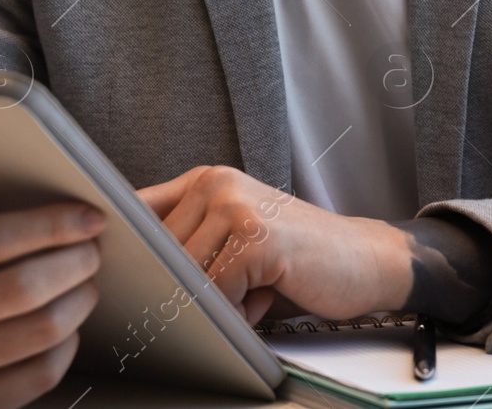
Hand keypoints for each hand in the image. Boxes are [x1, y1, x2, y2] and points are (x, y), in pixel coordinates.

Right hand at [0, 149, 105, 408]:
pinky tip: (66, 321)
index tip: (90, 216)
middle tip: (93, 248)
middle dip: (75, 261)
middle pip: (22, 289)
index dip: (50, 225)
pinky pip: (42, 373)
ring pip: (41, 330)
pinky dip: (67, 343)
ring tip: (85, 279)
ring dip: (81, 298)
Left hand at [137, 165, 411, 323]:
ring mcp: (238, 207)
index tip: (126, 276)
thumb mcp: (234, 238)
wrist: (366, 259)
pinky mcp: (257, 238)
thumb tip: (125, 267)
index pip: (137, 213)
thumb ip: (188, 241)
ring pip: (185, 276)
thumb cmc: (298, 258)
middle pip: (158, 255)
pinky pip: (217, 293)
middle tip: (232, 292)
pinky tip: (267, 296)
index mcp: (207, 180)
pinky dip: (238, 310)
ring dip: (216, 302)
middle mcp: (218, 184)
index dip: (129, 250)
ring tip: (253, 291)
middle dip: (186, 289)